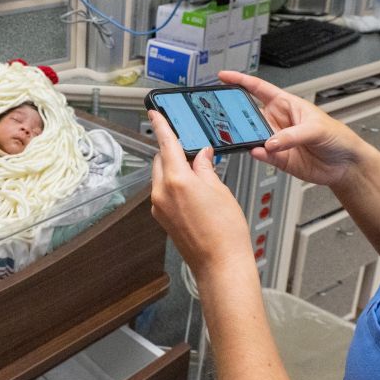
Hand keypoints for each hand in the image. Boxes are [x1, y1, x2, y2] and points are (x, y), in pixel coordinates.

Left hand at [149, 110, 252, 279]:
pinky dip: (174, 185)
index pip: (166, 145)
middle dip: (173, 151)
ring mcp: (159, 207)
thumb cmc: (225, 232)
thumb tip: (202, 155)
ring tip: (198, 173)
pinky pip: (163, 192)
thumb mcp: (220, 190)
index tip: (154, 114)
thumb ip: (205, 167)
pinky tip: (192, 190)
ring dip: (174, 169)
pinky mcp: (161, 218)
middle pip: (161, 160)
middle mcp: (161, 193)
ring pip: (161, 176)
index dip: (160, 126)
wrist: (220, 265)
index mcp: (176, 181)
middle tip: (192, 148)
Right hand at [218, 70, 369, 186]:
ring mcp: (276, 140)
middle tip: (226, 117)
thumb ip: (293, 135)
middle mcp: (277, 121)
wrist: (346, 165)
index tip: (223, 77)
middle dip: (236, 114)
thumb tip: (271, 141)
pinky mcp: (278, 158)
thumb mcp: (317, 128)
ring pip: (252, 136)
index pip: (258, 89)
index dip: (240, 80)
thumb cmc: (338, 137)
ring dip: (245, 137)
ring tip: (243, 138)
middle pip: (249, 114)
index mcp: (285, 104)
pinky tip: (259, 151)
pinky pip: (262, 155)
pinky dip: (258, 154)